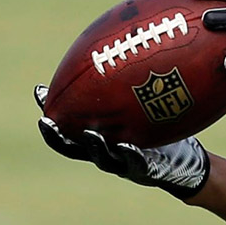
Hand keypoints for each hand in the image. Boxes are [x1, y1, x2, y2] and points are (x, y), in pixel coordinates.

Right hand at [34, 85, 209, 198]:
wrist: (186, 163)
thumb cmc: (160, 129)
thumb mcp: (143, 106)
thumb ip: (128, 90)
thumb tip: (120, 54)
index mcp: (100, 136)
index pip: (68, 124)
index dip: (53, 109)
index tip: (39, 91)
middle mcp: (106, 151)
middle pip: (72, 146)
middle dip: (56, 135)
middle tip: (45, 120)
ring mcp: (123, 163)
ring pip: (100, 157)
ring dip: (92, 146)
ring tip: (88, 133)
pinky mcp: (145, 170)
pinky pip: (135, 163)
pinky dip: (128, 154)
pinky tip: (125, 145)